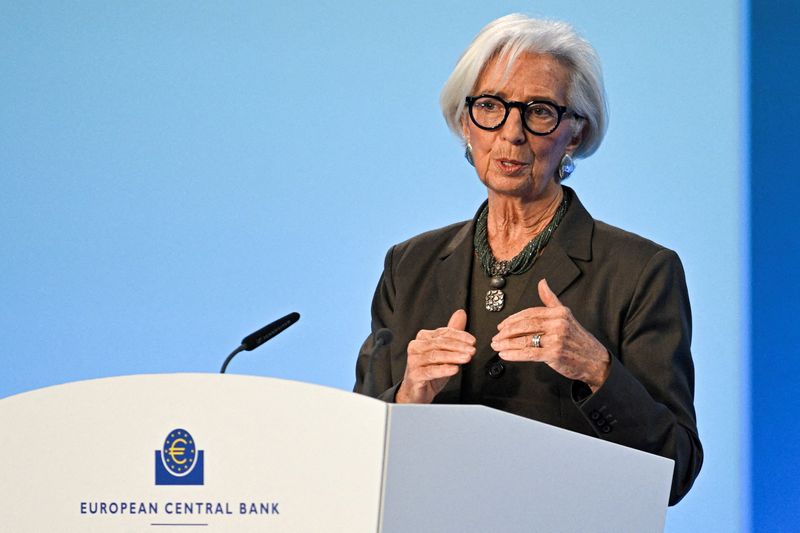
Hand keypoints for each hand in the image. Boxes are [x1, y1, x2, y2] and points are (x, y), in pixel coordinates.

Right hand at [396, 310, 475, 403]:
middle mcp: (416, 347)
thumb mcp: (444, 351)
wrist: (416, 391)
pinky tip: (454, 369)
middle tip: (471, 349)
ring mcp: (414, 361)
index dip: (459, 336)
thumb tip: (460, 314)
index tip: (472, 341)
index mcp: (423, 338)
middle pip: (439, 343)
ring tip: (466, 358)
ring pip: (435, 356)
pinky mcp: (415, 374)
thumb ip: (452, 333)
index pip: (443, 333)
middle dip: (458, 346)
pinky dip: (444, 369)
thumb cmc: (430, 370)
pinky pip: (430, 371)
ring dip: (453, 356)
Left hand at [491, 279, 609, 391]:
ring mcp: (556, 339)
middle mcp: (558, 323)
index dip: (512, 319)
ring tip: (497, 345)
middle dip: (507, 331)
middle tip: (496, 336)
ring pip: (524, 340)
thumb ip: (551, 300)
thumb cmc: (578, 339)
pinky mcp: (554, 354)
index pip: (529, 313)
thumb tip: (542, 282)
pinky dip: (514, 354)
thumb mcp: (566, 315)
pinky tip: (505, 355)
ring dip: (506, 343)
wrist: (594, 360)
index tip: (501, 325)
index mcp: (559, 312)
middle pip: (525, 325)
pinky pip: (529, 353)